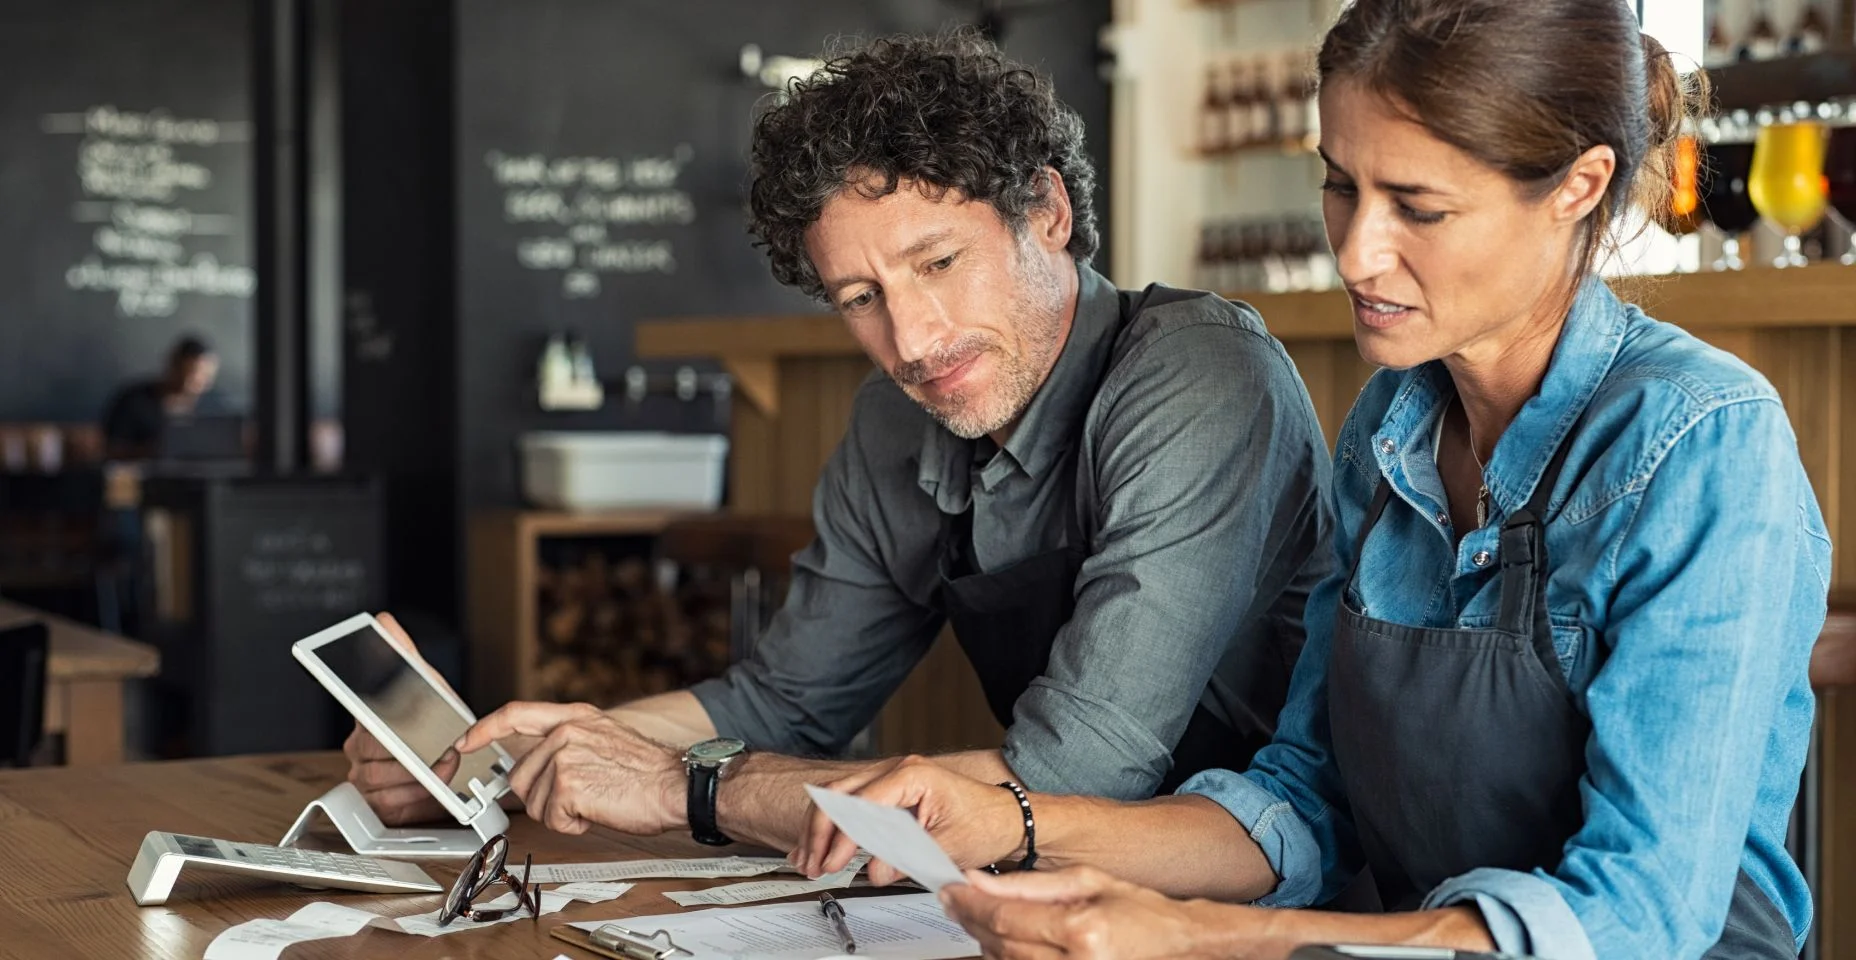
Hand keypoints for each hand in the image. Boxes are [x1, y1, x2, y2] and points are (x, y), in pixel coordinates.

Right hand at [343, 612, 455, 824]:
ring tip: (443, 766)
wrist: (456, 758)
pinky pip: (387, 803)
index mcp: (366, 717)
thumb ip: (404, 654)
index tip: (388, 727)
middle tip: (440, 748)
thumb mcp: (426, 683)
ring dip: (417, 775)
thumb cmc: (436, 721)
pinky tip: (430, 787)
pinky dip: (414, 796)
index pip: (359, 715)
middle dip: (411, 751)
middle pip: (374, 751)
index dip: (375, 721)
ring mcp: (364, 776)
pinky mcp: (376, 802)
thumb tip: (383, 621)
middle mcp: (359, 747)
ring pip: (380, 778)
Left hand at [456, 701, 684, 834]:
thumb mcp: (604, 739)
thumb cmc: (649, 772)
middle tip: (582, 797)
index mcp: (575, 717)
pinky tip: (598, 811)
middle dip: (544, 798)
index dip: (484, 729)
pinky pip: (552, 819)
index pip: (515, 714)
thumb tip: (534, 766)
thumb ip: (567, 743)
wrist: (678, 785)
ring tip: (597, 800)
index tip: (465, 742)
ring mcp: (564, 757)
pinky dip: (574, 825)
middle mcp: (566, 732)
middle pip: (521, 776)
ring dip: (563, 813)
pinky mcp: (567, 785)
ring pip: (535, 802)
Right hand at [795, 755, 1021, 884]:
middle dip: (820, 831)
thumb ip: (907, 857)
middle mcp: (897, 769)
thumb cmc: (986, 823)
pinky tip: (819, 846)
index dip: (842, 837)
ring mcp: (892, 778)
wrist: (1007, 818)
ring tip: (809, 860)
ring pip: (838, 797)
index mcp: (912, 775)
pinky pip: (851, 803)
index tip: (832, 863)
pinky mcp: (890, 792)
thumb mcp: (947, 846)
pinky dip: (833, 825)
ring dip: (820, 829)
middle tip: (813, 864)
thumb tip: (874, 870)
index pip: (861, 804)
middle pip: (839, 794)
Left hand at [941, 866, 1248, 959]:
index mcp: (1081, 931)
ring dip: (985, 942)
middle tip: (955, 902)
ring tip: (977, 918)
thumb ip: (1027, 885)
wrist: (1175, 943)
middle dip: (971, 922)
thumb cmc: (1138, 911)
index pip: (1005, 918)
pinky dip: (1006, 959)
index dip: (970, 905)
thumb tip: (979, 881)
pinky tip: (1002, 943)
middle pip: (1000, 945)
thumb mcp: (1084, 881)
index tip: (950, 891)